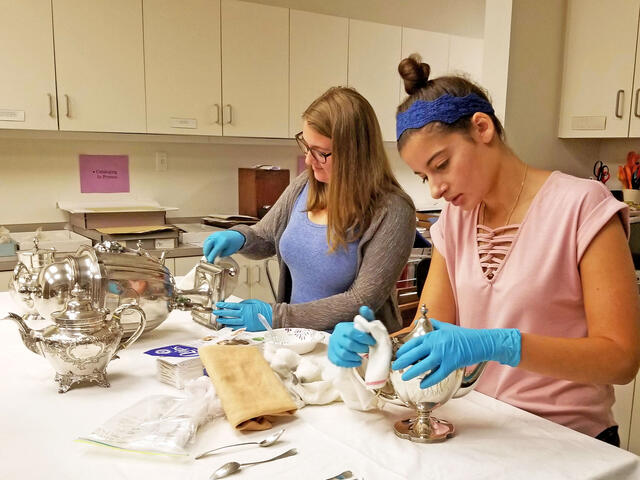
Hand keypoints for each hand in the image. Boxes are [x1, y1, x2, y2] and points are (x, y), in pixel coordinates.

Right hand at [203, 230, 244, 262]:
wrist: (236, 235)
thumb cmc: (233, 244)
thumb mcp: (230, 251)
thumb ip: (222, 255)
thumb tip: (215, 260)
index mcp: (223, 241)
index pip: (214, 251)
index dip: (211, 257)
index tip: (210, 262)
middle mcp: (217, 237)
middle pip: (208, 246)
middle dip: (206, 254)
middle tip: (208, 260)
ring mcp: (214, 235)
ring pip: (206, 244)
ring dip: (206, 251)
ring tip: (209, 256)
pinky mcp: (212, 235)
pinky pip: (206, 241)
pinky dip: (206, 247)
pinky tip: (209, 251)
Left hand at [212, 299, 272, 330]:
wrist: (271, 316)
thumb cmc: (263, 308)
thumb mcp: (253, 302)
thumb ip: (244, 303)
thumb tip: (237, 305)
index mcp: (245, 307)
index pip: (231, 306)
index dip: (223, 305)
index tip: (218, 305)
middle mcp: (244, 315)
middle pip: (229, 314)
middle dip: (221, 313)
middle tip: (215, 312)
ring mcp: (245, 322)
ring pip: (232, 322)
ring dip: (224, 321)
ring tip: (219, 320)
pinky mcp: (247, 328)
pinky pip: (237, 327)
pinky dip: (231, 327)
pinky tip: (227, 326)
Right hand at [328, 306, 376, 367]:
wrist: (347, 343)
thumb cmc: (358, 334)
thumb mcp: (363, 325)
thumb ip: (366, 317)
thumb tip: (364, 308)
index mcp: (342, 327)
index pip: (353, 332)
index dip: (364, 338)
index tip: (373, 341)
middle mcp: (335, 336)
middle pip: (349, 344)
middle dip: (362, 348)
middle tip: (368, 349)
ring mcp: (332, 347)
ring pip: (344, 354)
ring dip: (356, 356)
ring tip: (362, 356)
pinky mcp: (331, 356)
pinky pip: (339, 362)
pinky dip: (350, 363)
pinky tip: (357, 361)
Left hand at [391, 319, 520, 388]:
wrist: (480, 343)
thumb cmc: (464, 335)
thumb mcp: (447, 327)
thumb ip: (434, 325)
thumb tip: (424, 321)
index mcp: (434, 335)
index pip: (414, 342)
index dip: (404, 350)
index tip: (398, 355)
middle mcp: (436, 344)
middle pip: (415, 354)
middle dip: (403, 361)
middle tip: (395, 367)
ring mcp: (443, 355)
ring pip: (423, 366)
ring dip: (412, 372)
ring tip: (404, 377)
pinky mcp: (451, 364)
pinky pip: (437, 375)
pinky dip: (429, 380)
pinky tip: (422, 384)